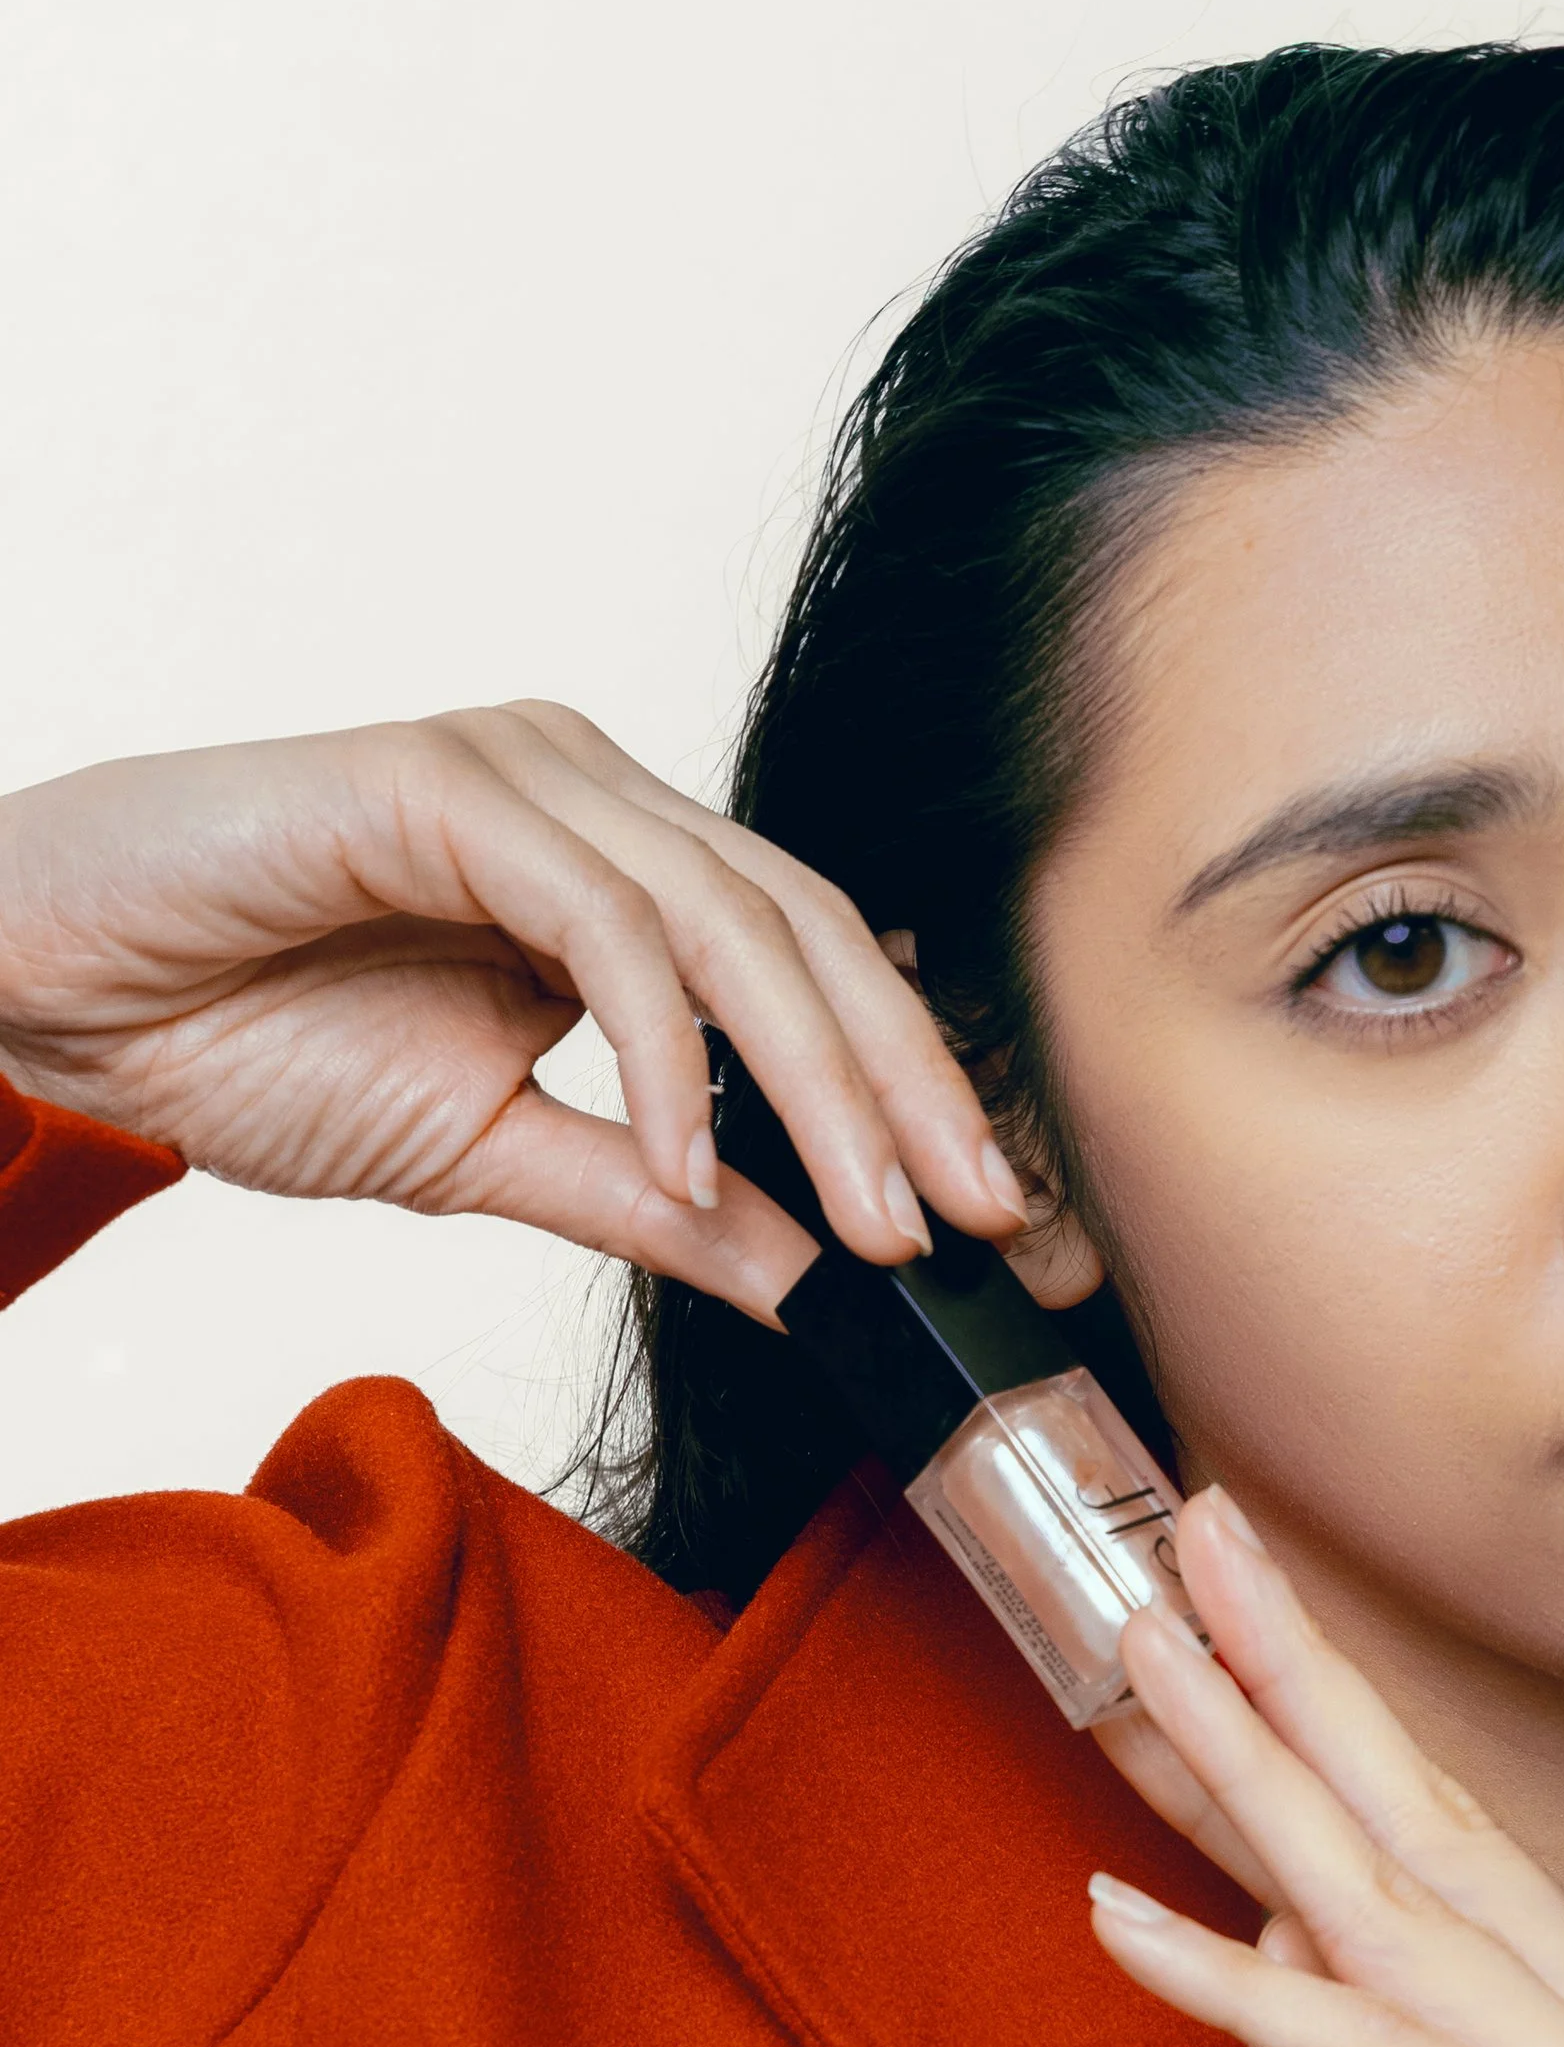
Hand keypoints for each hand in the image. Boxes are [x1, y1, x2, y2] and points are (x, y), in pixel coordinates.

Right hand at [0, 704, 1027, 1311]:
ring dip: (821, 1087)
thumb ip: (650, 1200)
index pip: (815, 967)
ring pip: (733, 924)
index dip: (911, 1083)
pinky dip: (664, 1057)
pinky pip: (604, 923)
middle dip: (908, 1088)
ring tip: (877, 1223)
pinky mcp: (447, 781)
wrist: (54, 995)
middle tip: (977, 1222)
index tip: (987, 1214)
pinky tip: (695, 1161)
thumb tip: (805, 1273)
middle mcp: (593, 798)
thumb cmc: (244, 1039)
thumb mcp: (491, 1156)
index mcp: (621, 870)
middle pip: (809, 935)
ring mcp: (526, 773)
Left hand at [1087, 1492, 1563, 2046]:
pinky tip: (1129, 1913)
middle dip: (1297, 1672)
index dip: (1321, 1730)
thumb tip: (1259, 1949)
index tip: (1222, 1631)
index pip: (1436, 1854)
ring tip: (1145, 1655)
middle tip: (1192, 1539)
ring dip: (1249, 1772)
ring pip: (1393, 1903)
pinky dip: (1242, 1986)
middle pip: (1426, 1823)